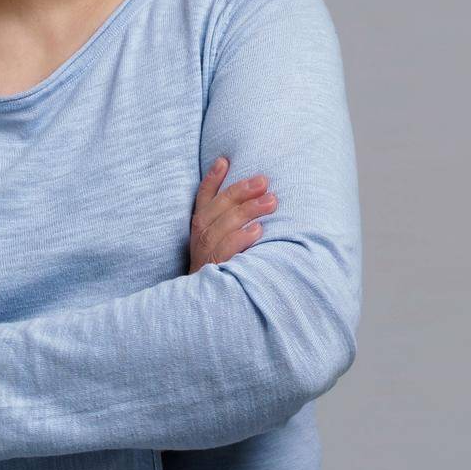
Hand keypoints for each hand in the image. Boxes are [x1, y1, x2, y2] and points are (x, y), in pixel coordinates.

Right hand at [190, 156, 276, 274]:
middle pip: (217, 208)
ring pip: (223, 227)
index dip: (212, 179)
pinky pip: (225, 251)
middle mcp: (199, 239)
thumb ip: (232, 221)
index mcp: (200, 228)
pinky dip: (240, 239)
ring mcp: (205, 256)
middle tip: (265, 181)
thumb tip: (261, 197)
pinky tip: (258, 231)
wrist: (208, 310)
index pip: (203, 198)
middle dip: (241, 192)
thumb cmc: (223, 270)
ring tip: (271, 202)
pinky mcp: (213, 272)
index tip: (224, 160)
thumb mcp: (223, 243)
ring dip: (247, 211)